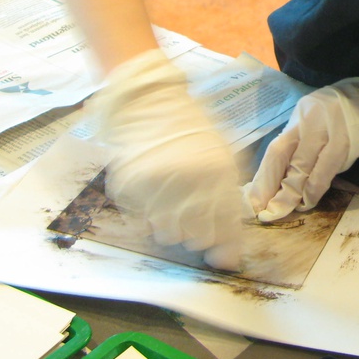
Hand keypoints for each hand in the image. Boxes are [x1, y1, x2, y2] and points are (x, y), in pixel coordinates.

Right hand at [88, 49, 242, 269]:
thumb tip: (230, 244)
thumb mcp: (222, 151)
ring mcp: (154, 183)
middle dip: (200, 235)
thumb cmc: (190, 127)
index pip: (225, 226)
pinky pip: (142, 219)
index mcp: (216, 170)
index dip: (226, 248)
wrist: (150, 99)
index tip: (224, 260)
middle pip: (196, 237)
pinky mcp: (127, 185)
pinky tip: (156, 194)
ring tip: (176, 205)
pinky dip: (150, 214)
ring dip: (175, 227)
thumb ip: (229, 194)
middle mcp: (186, 179)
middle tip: (197, 222)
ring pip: (168, 234)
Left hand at [245, 73, 358, 221]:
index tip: (252, 199)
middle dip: (270, 186)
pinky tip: (310, 200)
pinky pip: (326, 167)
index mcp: (304, 112)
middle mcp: (313, 114)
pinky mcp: (350, 135)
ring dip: (291, 192)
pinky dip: (315, 187)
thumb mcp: (330, 130)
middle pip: (282, 154)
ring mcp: (331, 123)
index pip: (276, 146)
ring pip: (303, 164)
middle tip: (263, 211)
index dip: (263, 175)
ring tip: (283, 211)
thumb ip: (309, 148)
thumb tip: (286, 180)